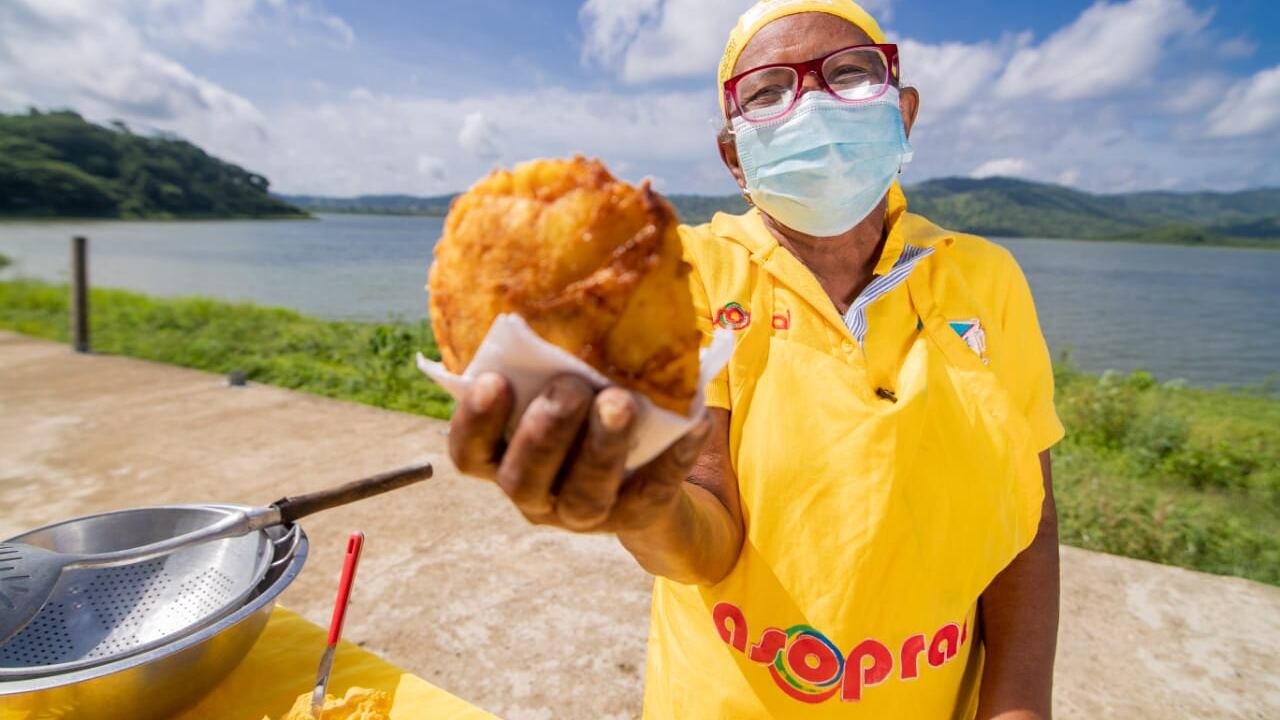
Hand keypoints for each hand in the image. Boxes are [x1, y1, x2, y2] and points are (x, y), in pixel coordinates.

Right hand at [448, 372, 712, 532]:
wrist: (640, 467)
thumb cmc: (581, 408)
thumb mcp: (554, 387)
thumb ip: (546, 362)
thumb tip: (560, 297)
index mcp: (502, 459)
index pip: (469, 453)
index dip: (475, 421)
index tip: (494, 379)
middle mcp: (534, 496)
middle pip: (525, 479)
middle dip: (546, 432)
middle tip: (570, 385)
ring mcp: (583, 514)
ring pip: (583, 496)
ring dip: (601, 447)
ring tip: (621, 402)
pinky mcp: (633, 516)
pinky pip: (654, 490)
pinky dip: (674, 456)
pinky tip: (692, 421)